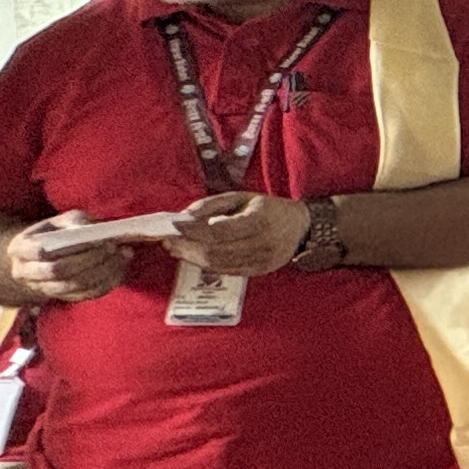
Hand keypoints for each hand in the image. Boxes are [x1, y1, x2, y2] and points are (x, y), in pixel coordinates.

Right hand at [9, 214, 137, 305]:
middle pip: (59, 271)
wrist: (43, 256)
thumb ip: (73, 221)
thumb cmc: (53, 233)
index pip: (39, 252)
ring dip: (103, 271)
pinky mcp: (64, 298)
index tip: (95, 239)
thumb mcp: (58, 221)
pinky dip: (108, 281)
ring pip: (75, 286)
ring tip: (123, 254)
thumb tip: (90, 227)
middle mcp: (26, 273)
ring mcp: (44, 289)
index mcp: (19, 249)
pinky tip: (121, 266)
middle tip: (113, 246)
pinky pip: (87, 294)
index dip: (67, 248)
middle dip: (89, 259)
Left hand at [175, 189, 314, 277]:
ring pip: (219, 264)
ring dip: (193, 258)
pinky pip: (227, 271)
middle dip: (188, 247)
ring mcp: (262, 260)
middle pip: (216, 251)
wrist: (300, 226)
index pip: (220, 230)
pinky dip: (207, 265)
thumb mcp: (242, 197)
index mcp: (260, 220)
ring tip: (176, 249)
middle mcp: (263, 243)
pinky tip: (194, 257)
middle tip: (168, 241)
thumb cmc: (267, 208)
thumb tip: (184, 216)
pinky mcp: (259, 271)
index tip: (174, 227)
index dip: (194, 231)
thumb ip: (213, 204)